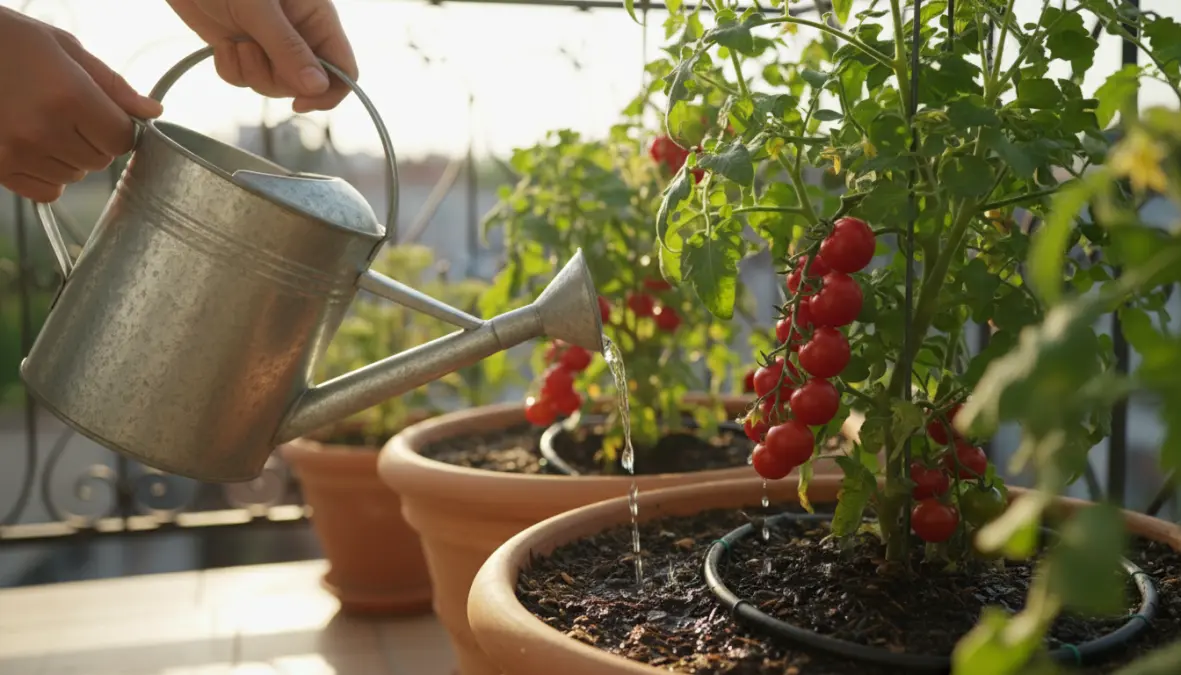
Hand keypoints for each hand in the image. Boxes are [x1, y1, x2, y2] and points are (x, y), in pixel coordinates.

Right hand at [0, 8, 162, 201]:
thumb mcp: (63, 49)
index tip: (104, 113)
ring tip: (43, 123)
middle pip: (101, 159)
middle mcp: (44, 130)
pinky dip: (47, 175)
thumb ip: (112, 85)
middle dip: (94, 140)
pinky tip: (31, 146)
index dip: (119, 126)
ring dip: (70, 156)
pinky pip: (47, 191)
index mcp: (68, 96)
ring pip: (76, 176)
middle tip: (67, 113)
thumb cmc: (6, 41)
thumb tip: (153, 111)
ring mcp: (17, 154)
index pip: (122, 138)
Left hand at [166, 0, 357, 112]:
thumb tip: (317, 87)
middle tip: (251, 52)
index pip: (344, 70)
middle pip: (305, 85)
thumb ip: (288, 48)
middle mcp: (300, 35)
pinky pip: (245, 80)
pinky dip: (230, 68)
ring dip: (249, 72)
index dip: (328, 93)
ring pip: (273, 85)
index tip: (299, 102)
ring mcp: (271, 44)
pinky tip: (221, 44)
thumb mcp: (259, 9)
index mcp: (318, 20)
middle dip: (275, 79)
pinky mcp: (244, 49)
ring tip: (234, 43)